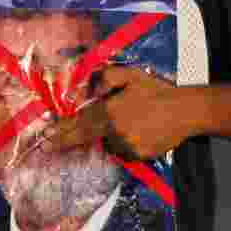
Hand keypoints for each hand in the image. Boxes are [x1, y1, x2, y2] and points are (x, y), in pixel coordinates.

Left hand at [41, 66, 192, 161]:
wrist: (186, 111)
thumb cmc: (157, 90)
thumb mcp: (130, 75)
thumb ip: (105, 78)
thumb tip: (89, 90)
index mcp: (109, 111)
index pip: (78, 123)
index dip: (60, 131)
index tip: (44, 137)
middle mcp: (113, 131)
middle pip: (84, 138)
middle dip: (64, 142)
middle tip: (46, 146)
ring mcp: (126, 146)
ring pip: (107, 144)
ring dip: (107, 137)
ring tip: (127, 124)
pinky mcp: (138, 155)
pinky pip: (124, 150)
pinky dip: (125, 143)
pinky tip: (138, 131)